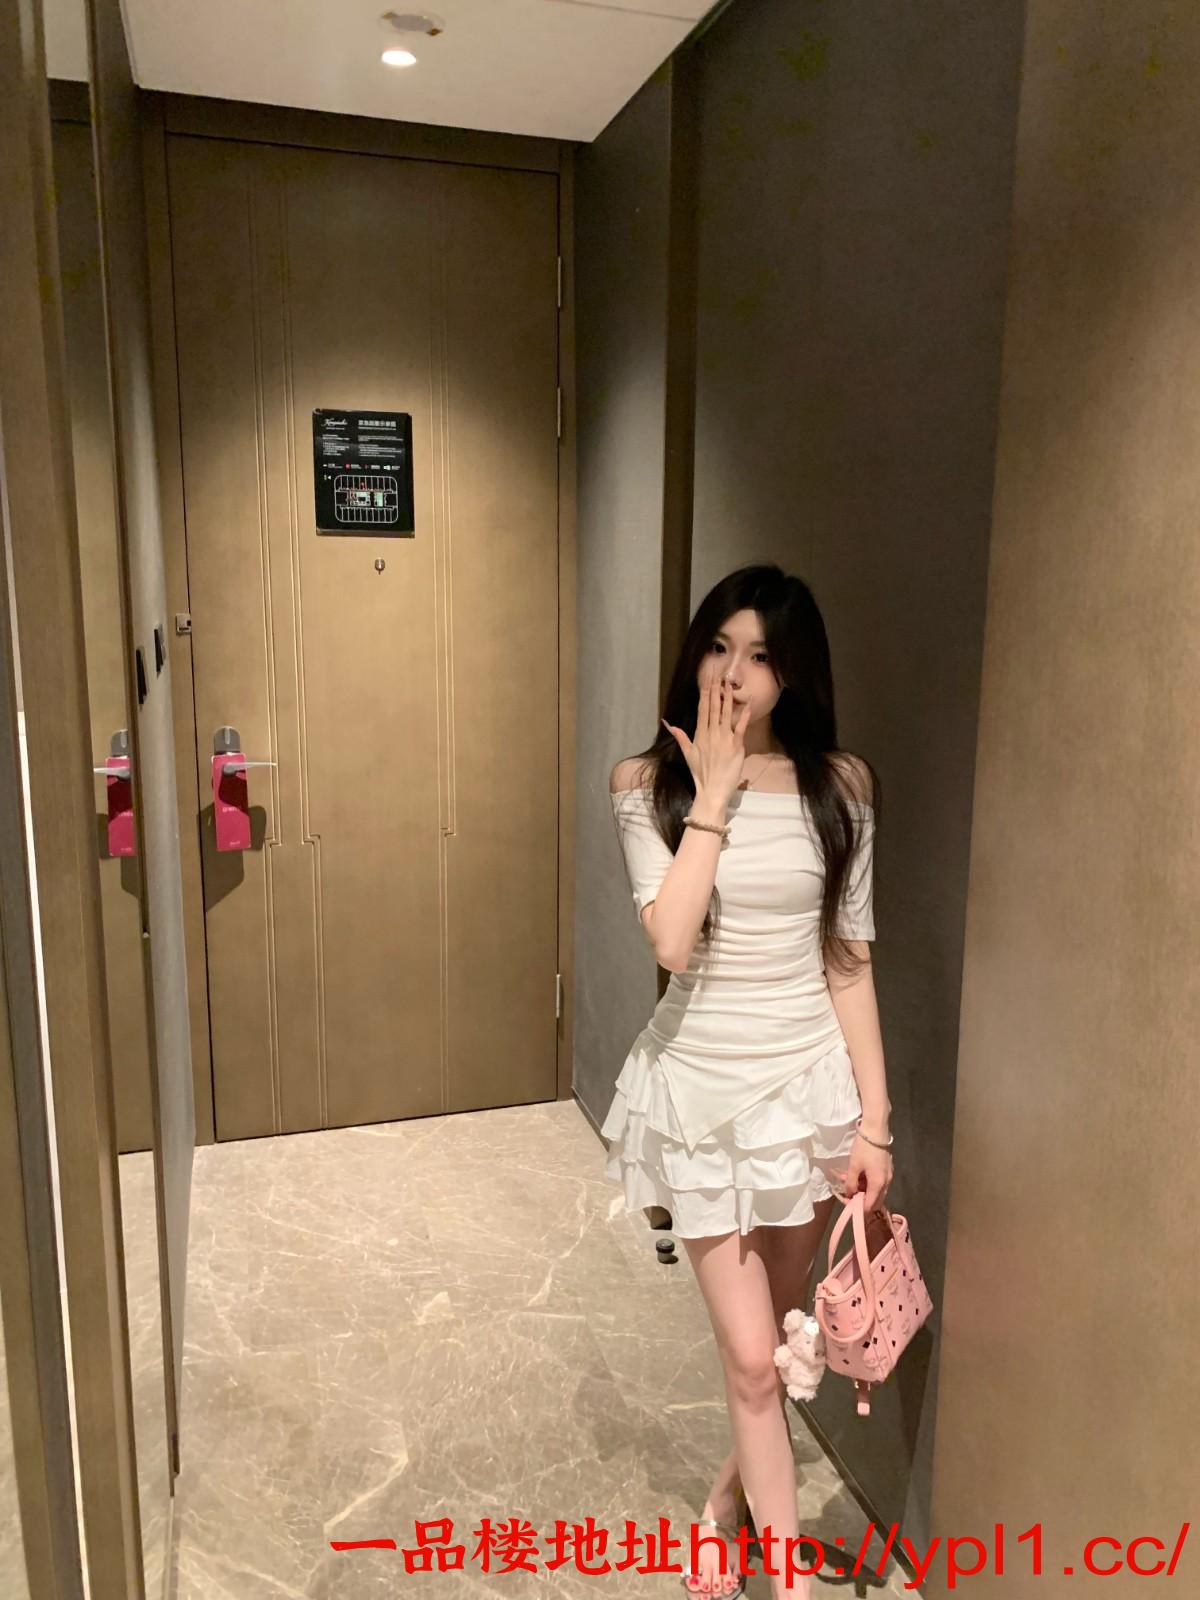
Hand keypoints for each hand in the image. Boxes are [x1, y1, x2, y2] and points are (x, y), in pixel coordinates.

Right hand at [661, 666, 750, 802]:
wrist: (711, 790)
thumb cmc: (700, 773)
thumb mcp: (687, 753)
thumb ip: (680, 736)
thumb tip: (667, 723)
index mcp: (700, 734)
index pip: (703, 708)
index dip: (705, 693)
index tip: (708, 680)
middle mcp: (711, 733)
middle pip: (713, 707)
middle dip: (715, 689)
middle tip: (717, 674)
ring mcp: (724, 738)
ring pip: (726, 714)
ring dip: (728, 698)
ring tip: (730, 684)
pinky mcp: (736, 746)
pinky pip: (741, 727)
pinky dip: (744, 716)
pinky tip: (748, 704)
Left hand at [837, 1137, 893, 1211]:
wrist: (876, 1129)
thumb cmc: (864, 1148)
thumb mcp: (854, 1166)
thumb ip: (851, 1183)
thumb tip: (850, 1194)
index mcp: (878, 1184)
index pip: (870, 1206)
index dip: (858, 1208)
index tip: (846, 1202)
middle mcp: (886, 1183)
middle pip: (874, 1200)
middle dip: (860, 1199)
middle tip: (846, 1193)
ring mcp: (887, 1175)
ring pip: (874, 1190)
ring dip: (860, 1188)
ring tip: (844, 1178)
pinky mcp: (886, 1169)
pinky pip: (876, 1181)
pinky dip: (865, 1180)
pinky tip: (854, 1173)